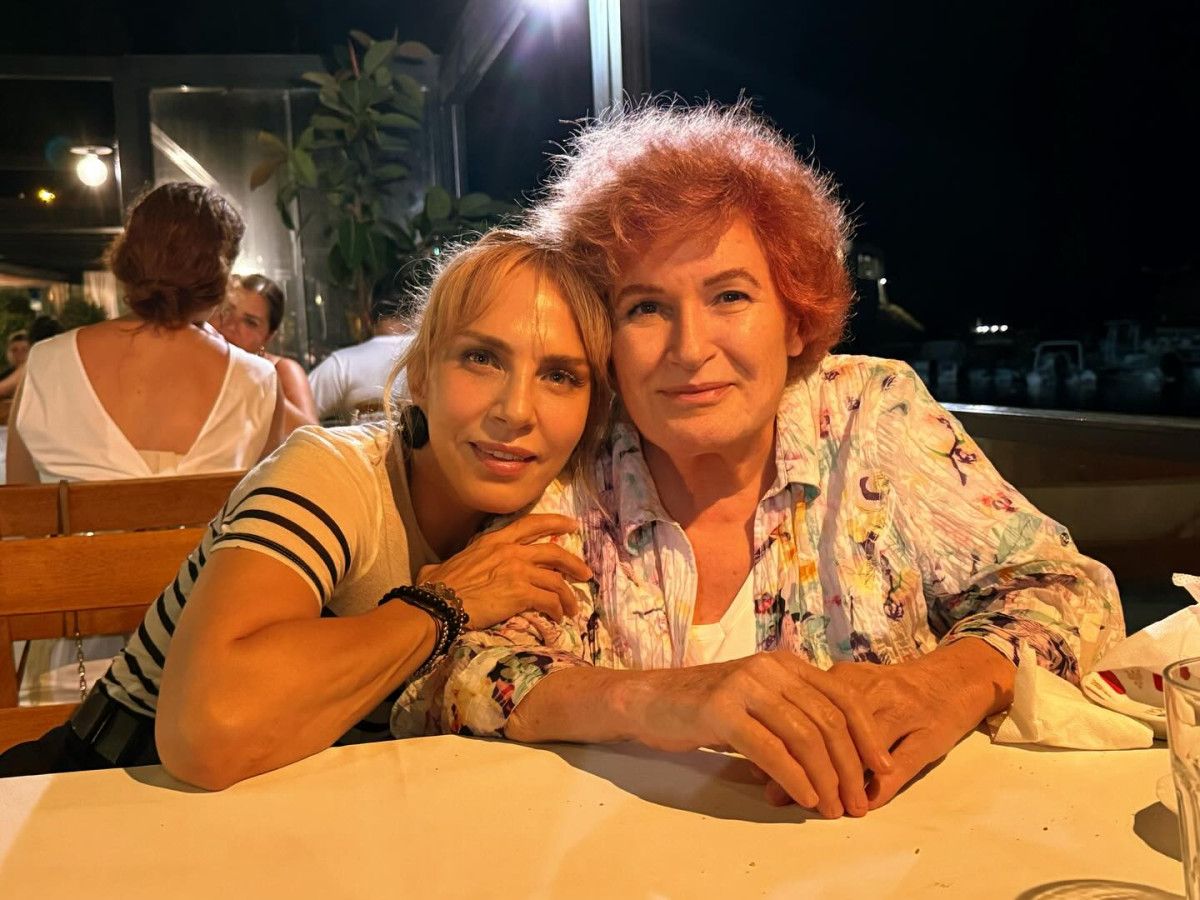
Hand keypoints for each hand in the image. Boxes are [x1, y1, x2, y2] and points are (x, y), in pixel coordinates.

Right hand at [416, 514, 591, 628]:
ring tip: (573, 608)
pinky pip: (549, 600)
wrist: (439, 604)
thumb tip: (434, 571)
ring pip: (556, 580)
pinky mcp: (521, 593)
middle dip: (574, 563)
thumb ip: (454, 563)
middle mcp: (510, 551)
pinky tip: (558, 617)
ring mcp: (518, 571)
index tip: (571, 525)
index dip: (555, 522)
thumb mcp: (446, 563)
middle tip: (585, 573)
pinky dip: (557, 609)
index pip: (531, 524)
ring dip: (568, 595)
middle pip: (554, 552)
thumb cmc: (436, 587)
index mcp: (494, 540)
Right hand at [635, 652, 893, 817]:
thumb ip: (794, 715)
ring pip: (803, 735)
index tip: (884, 770)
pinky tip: (804, 797)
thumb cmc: (708, 707)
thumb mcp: (758, 701)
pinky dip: (792, 776)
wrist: (651, 700)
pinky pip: (769, 747)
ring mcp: (744, 686)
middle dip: (850, 766)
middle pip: (828, 719)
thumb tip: (839, 760)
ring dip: (825, 778)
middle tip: (857, 803)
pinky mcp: (720, 709)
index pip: (842, 697)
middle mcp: (770, 668)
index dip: (868, 736)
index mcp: (785, 664)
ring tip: (832, 808)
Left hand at [756, 640, 1014, 809]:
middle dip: (800, 764)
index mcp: (847, 679)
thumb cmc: (894, 690)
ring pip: (861, 750)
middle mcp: (872, 690)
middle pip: (830, 730)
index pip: (807, 711)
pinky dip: (878, 788)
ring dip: (837, 780)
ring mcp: (902, 712)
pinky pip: (899, 766)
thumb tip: (766, 751)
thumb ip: (815, 716)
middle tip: (776, 794)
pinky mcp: (928, 736)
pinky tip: (863, 803)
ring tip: (816, 804)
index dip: (780, 741)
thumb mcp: (853, 693)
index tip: (758, 770)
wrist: (955, 678)